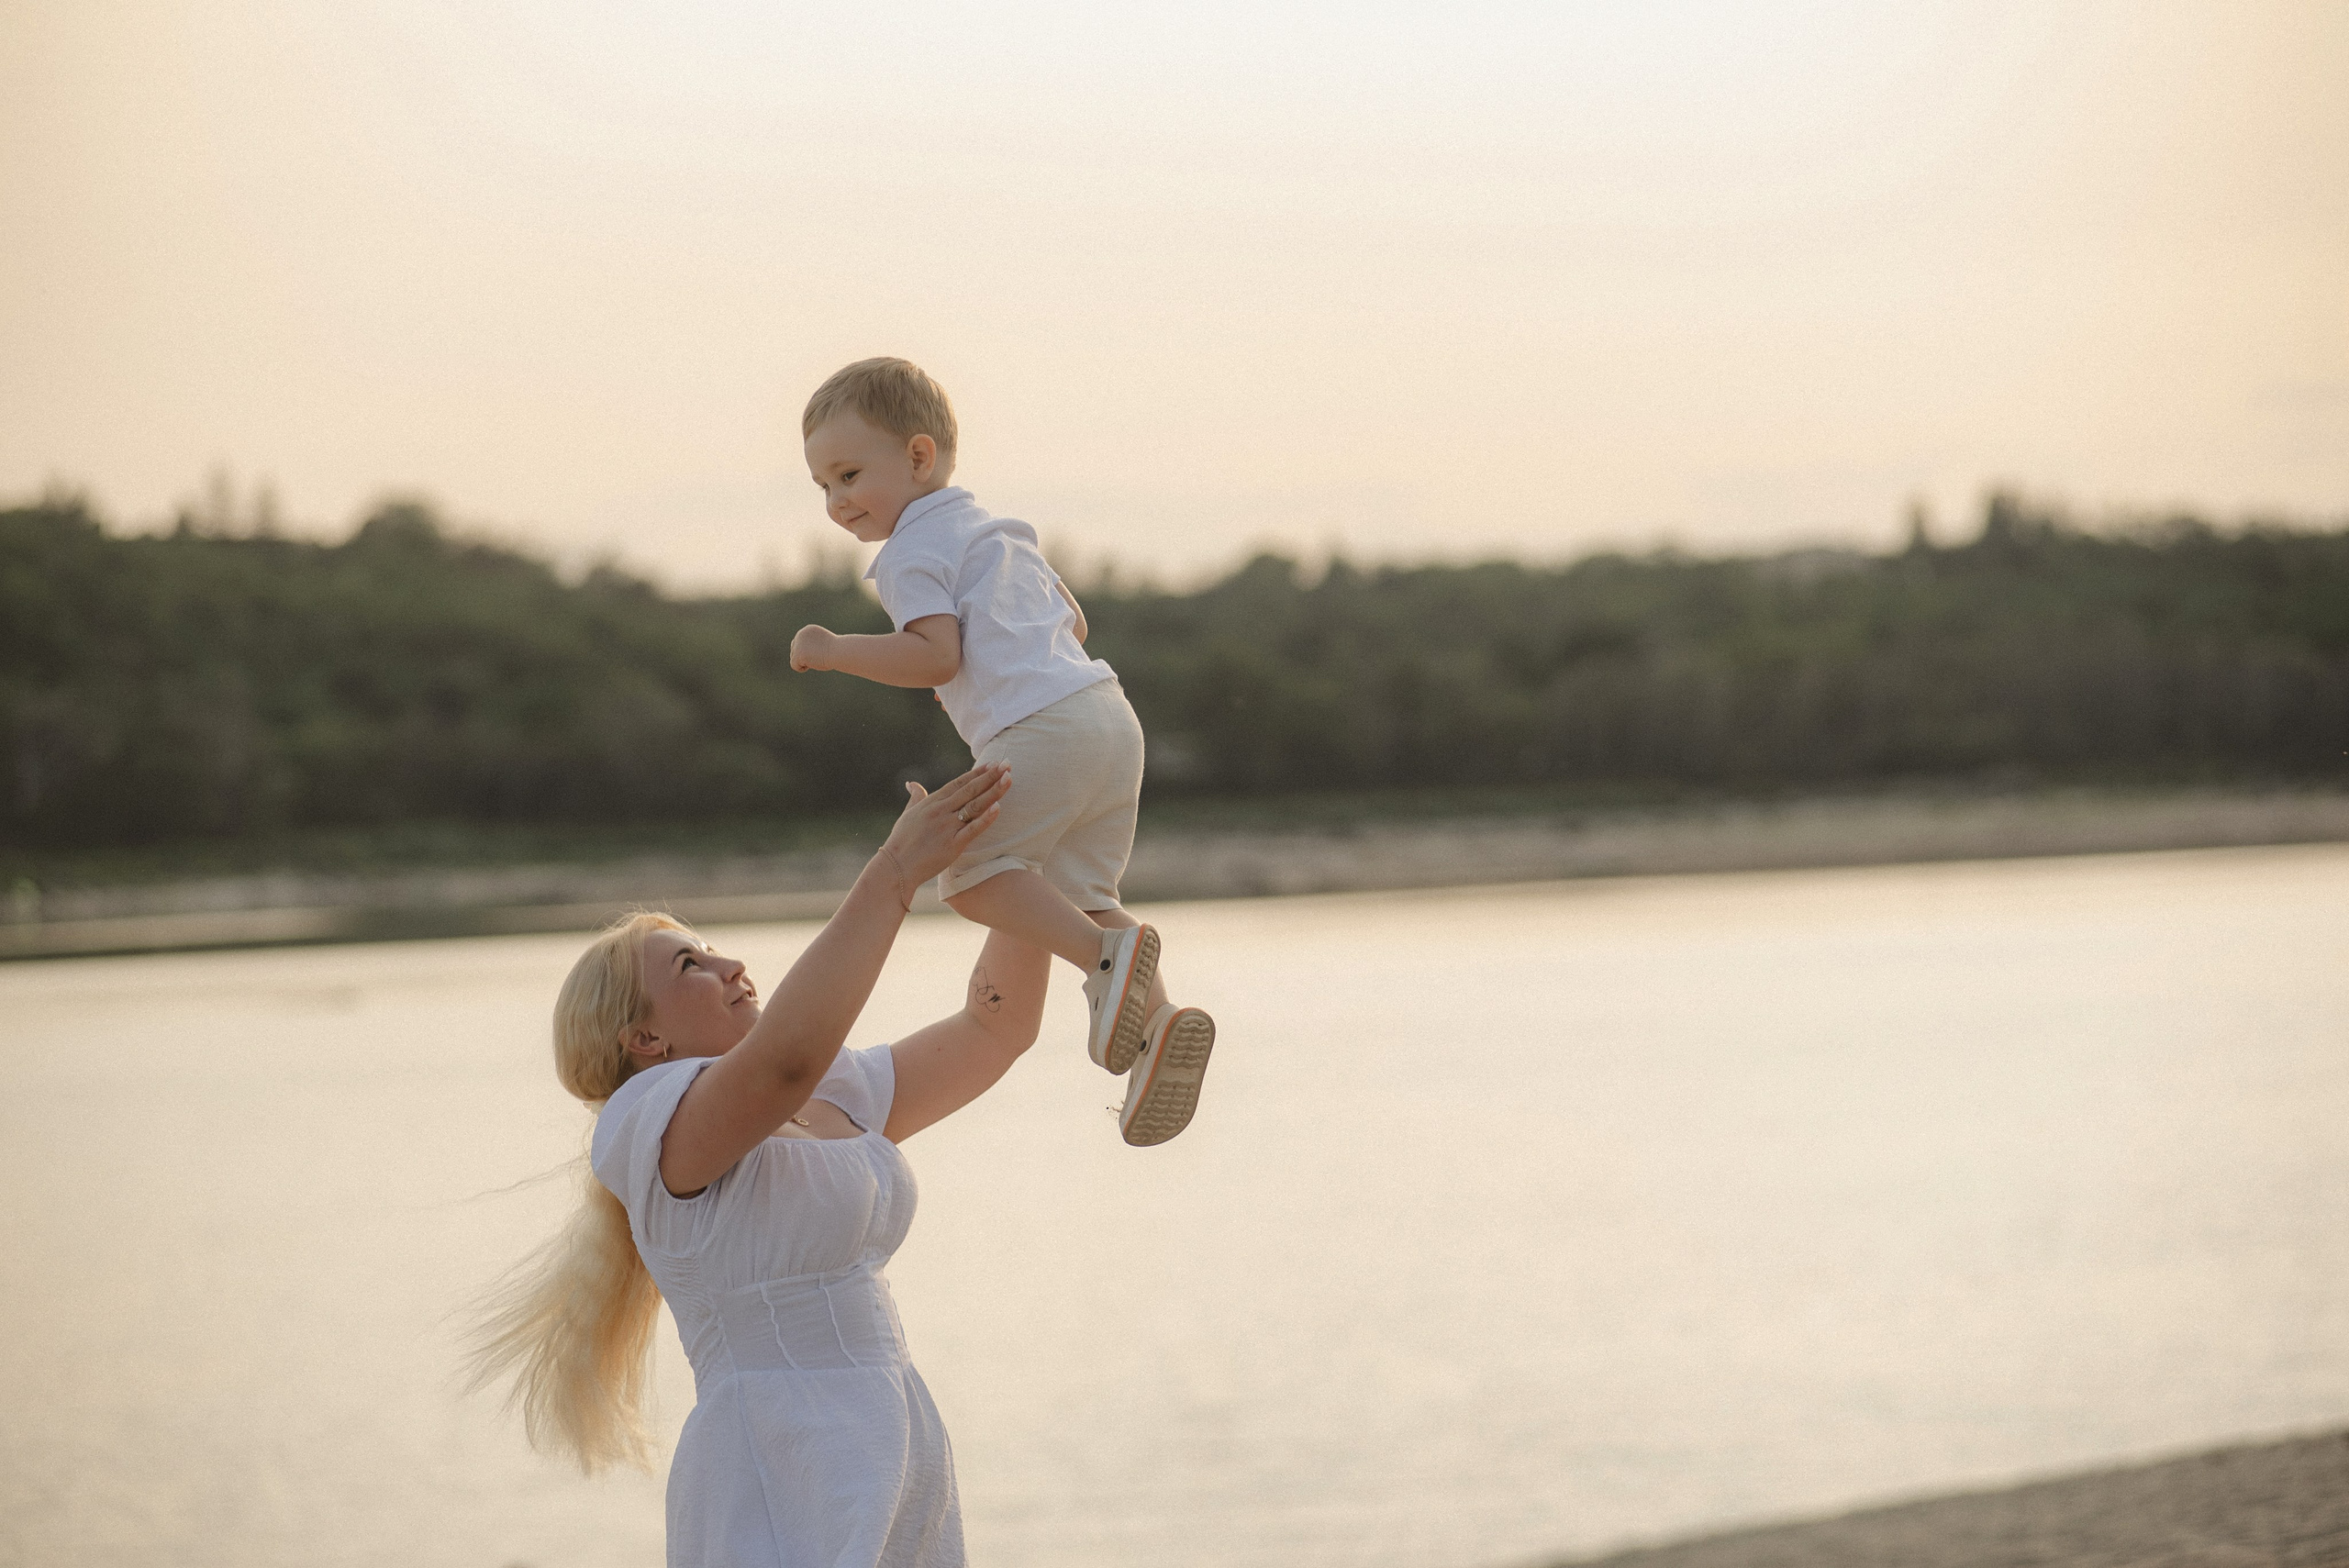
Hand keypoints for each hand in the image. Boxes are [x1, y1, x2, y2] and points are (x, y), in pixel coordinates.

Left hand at [790, 625, 836, 672]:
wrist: (839, 651)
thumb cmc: (836, 650)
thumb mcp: (824, 644)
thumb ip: (813, 645)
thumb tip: (805, 654)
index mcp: (808, 630)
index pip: (800, 642)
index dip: (808, 651)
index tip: (819, 653)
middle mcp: (800, 634)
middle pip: (794, 649)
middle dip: (803, 656)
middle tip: (816, 658)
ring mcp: (798, 644)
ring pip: (794, 657)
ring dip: (804, 662)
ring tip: (816, 660)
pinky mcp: (797, 654)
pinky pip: (794, 665)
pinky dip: (801, 668)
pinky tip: (812, 665)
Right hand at [882, 762, 1010, 893]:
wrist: (896, 867)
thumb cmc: (901, 841)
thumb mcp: (908, 814)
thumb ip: (915, 797)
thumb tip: (912, 783)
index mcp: (932, 802)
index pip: (959, 783)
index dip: (977, 773)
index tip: (993, 764)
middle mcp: (941, 811)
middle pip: (970, 790)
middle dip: (990, 776)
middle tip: (1008, 764)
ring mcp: (947, 827)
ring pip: (975, 806)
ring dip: (993, 791)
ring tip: (1009, 779)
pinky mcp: (952, 845)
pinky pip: (972, 829)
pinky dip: (985, 818)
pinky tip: (998, 808)